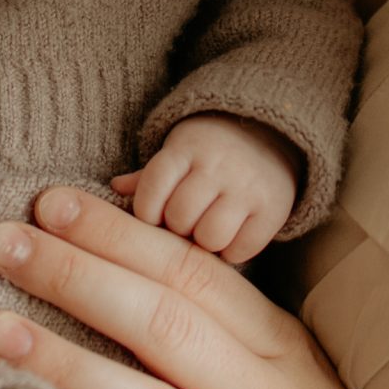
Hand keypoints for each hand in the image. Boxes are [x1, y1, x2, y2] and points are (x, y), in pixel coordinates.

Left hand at [113, 115, 298, 263]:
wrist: (268, 135)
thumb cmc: (206, 154)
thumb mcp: (176, 155)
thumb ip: (146, 178)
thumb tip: (114, 189)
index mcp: (186, 149)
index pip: (152, 188)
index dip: (146, 212)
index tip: (152, 217)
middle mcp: (218, 166)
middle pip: (180, 217)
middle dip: (176, 228)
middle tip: (182, 226)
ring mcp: (248, 188)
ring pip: (211, 237)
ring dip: (203, 243)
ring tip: (204, 233)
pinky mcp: (274, 210)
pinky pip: (242, 250)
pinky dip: (231, 253)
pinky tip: (228, 239)